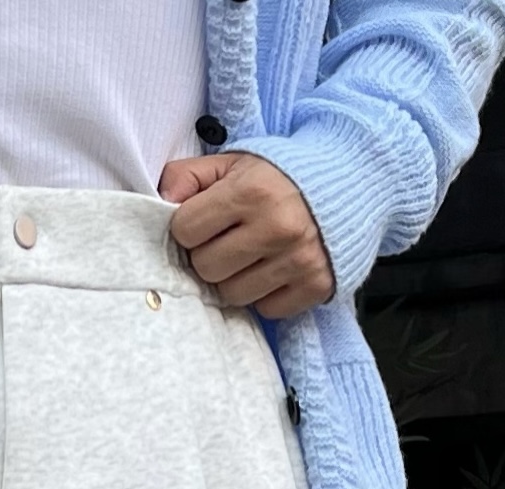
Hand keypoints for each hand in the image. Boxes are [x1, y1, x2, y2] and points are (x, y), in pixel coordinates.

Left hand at [158, 153, 333, 318]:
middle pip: (206, 269)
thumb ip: (187, 177)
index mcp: (251, 192)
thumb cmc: (277, 176)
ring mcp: (298, 260)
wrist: (346, 184)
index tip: (206, 221)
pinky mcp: (314, 286)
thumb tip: (157, 204)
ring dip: (234, 279)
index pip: (185, 231)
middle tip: (228, 241)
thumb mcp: (232, 163)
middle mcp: (276, 227)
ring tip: (251, 255)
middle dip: (210, 256)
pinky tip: (273, 270)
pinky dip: (264, 294)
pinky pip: (265, 310)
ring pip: (232, 295)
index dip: (190, 228)